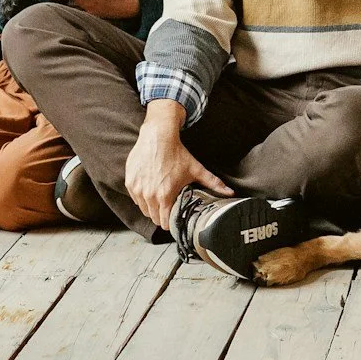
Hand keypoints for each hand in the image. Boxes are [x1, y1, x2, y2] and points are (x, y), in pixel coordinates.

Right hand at [125, 102, 230, 226]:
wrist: (158, 136)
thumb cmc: (176, 153)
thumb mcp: (196, 169)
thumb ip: (213, 183)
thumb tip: (230, 192)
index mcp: (165, 196)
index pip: (164, 223)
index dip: (170, 222)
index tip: (174, 217)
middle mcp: (149, 195)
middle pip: (153, 218)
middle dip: (161, 215)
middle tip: (168, 206)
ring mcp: (137, 189)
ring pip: (143, 209)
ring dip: (150, 206)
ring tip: (160, 197)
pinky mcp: (130, 182)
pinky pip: (135, 197)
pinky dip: (141, 196)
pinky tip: (150, 188)